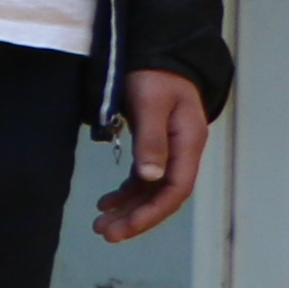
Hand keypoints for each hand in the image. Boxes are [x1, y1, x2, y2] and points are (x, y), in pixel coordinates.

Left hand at [98, 67, 210, 241]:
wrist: (157, 54)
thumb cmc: (153, 75)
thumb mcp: (150, 104)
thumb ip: (150, 140)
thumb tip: (150, 177)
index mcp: (187, 144)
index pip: (175, 189)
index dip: (151, 213)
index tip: (124, 228)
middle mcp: (182, 152)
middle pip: (163, 195)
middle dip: (136, 218)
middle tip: (104, 233)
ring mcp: (170, 150)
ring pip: (151, 189)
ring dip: (129, 208)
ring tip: (100, 224)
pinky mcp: (155, 145)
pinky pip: (144, 177)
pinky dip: (126, 192)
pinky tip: (106, 203)